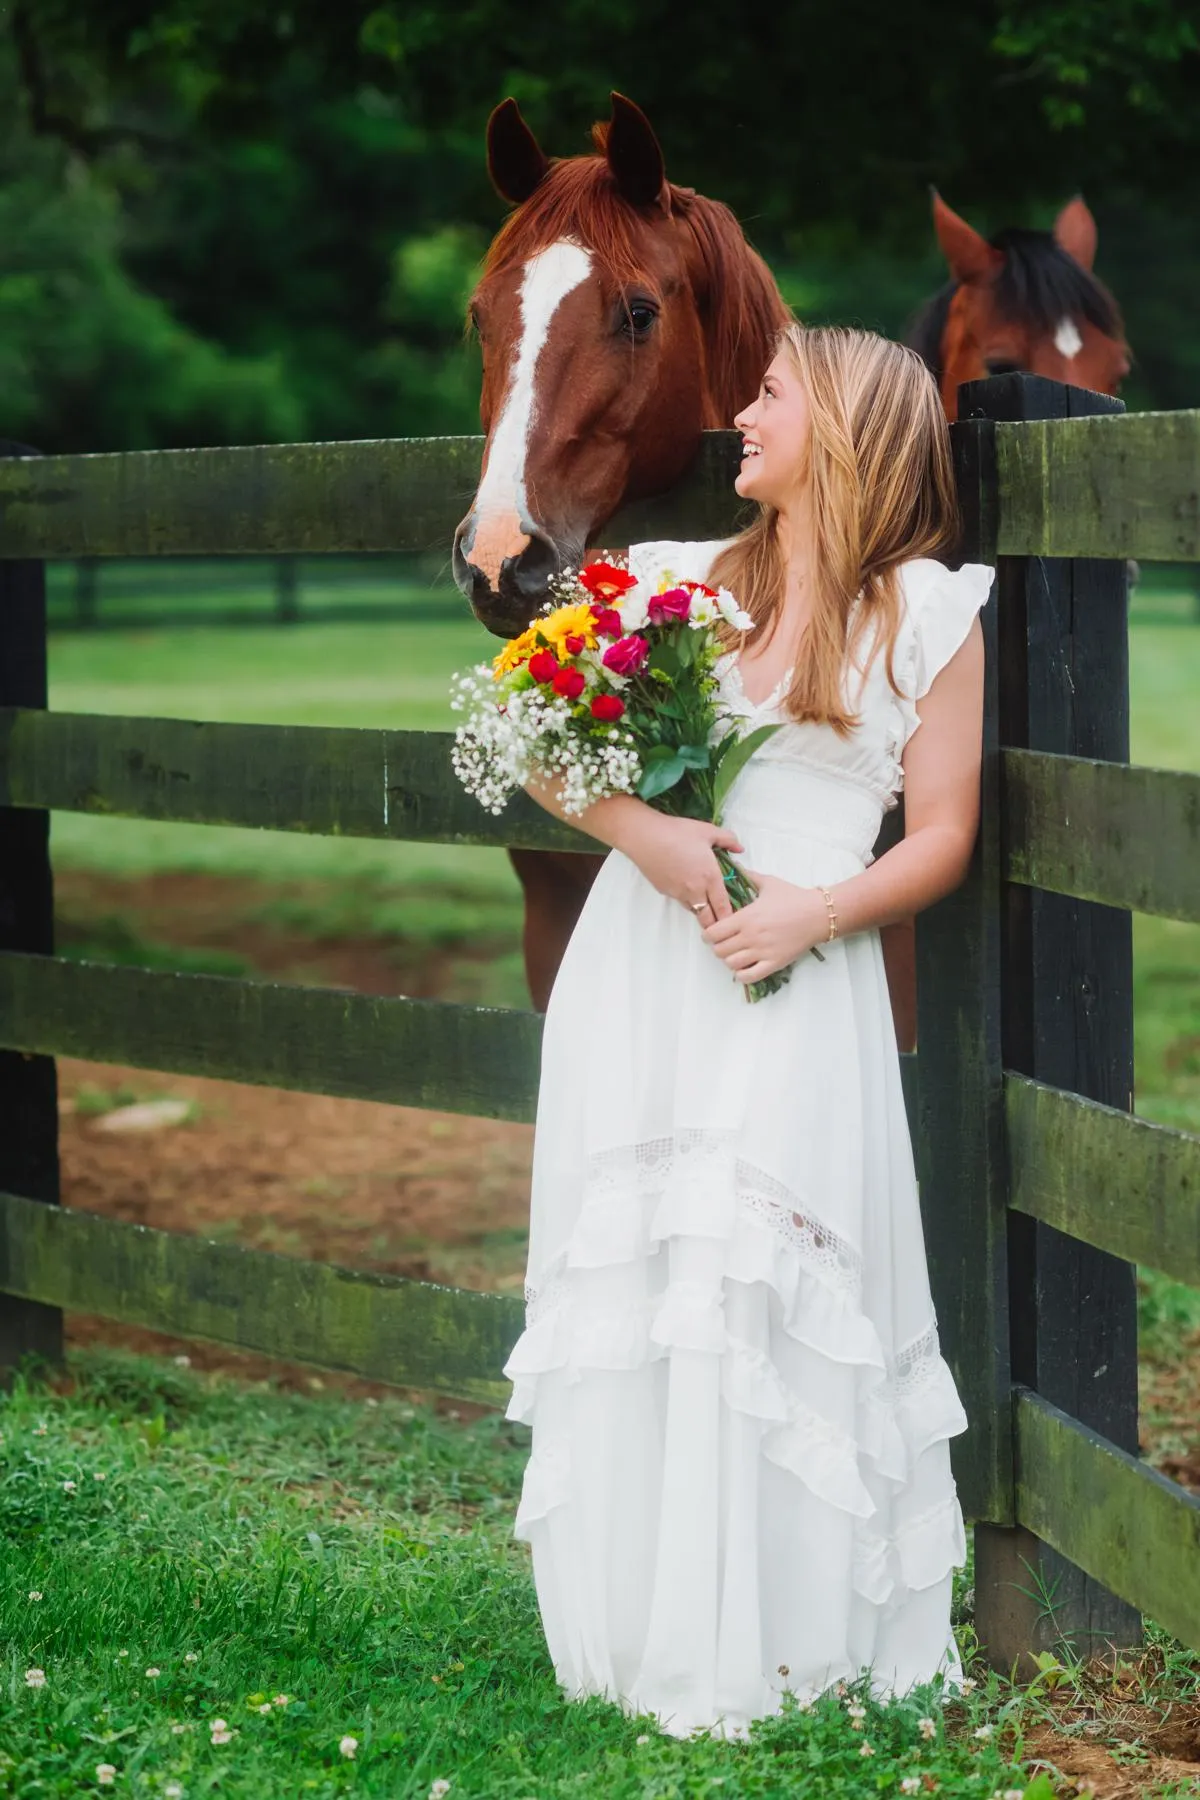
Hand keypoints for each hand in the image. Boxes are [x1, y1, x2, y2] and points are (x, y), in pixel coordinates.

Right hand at [617, 811, 744, 920]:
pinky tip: (687, 887)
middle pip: (708, 919)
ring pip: (694, 911)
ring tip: (706, 904)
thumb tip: (740, 848)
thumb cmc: (677, 832)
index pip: (723, 907)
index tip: (736, 919)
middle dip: (716, 923)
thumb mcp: (707, 831)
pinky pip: (681, 901)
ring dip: (702, 911)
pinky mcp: (665, 892)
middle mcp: (695, 890)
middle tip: (722, 919)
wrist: (644, 836)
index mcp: (710, 877)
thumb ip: (728, 840)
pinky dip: (688, 900)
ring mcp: (678, 893)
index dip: (731, 917)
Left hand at [703, 871, 828, 983]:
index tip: (714, 932)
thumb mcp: (769, 883)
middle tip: (725, 942)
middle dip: (718, 947)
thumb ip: (750, 877)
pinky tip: (746, 966)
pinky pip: (749, 977)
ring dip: (729, 960)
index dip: (709, 934)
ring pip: (731, 964)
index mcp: (746, 917)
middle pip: (718, 950)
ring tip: (736, 953)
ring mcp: (762, 951)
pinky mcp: (774, 963)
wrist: (818, 914)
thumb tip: (737, 868)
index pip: (712, 933)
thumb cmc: (794, 897)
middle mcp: (751, 936)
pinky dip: (742, 974)